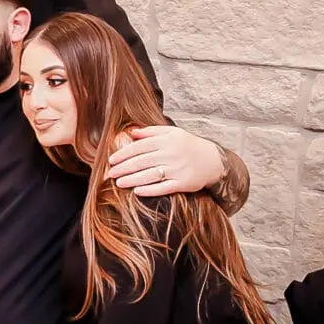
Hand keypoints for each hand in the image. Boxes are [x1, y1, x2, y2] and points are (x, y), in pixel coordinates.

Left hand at [107, 126, 224, 197]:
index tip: (112, 160)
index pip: (140, 147)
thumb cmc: (189, 145)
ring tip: (119, 183)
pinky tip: (137, 192)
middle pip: (142, 161)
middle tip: (110, 173)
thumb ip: (151, 132)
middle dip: (124, 168)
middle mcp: (171, 153)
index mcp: (166, 140)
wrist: (213, 160)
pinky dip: (150, 190)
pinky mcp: (184, 183)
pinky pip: (164, 188)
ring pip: (151, 175)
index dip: (124, 154)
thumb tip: (131, 132)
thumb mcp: (172, 133)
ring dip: (133, 179)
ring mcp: (178, 169)